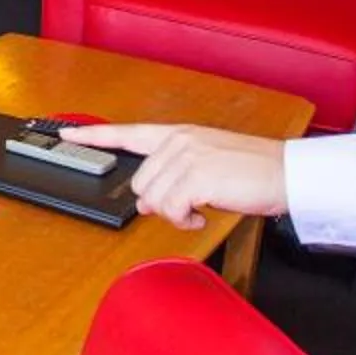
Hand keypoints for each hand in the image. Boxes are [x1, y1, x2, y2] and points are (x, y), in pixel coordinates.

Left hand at [62, 123, 288, 229]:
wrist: (288, 174)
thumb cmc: (254, 172)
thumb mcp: (208, 168)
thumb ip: (174, 177)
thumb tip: (148, 201)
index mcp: (179, 134)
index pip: (128, 133)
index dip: (94, 136)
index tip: (68, 133)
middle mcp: (179, 140)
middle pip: (140, 183)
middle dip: (158, 203)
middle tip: (186, 208)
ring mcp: (187, 156)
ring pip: (153, 199)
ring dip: (175, 214)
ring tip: (200, 210)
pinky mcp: (196, 176)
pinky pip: (170, 210)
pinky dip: (185, 221)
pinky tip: (202, 216)